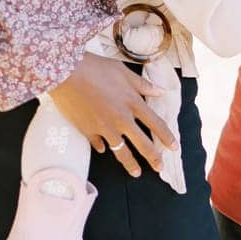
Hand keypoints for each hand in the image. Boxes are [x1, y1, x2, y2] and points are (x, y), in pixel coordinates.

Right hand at [47, 52, 177, 177]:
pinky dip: (102, 147)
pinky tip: (104, 150)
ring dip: (130, 164)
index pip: (156, 124)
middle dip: (153, 158)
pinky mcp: (88, 131)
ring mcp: (105, 128)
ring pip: (122, 151)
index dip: (167, 137)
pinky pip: (99, 144)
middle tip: (159, 168)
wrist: (66, 73)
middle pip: (143, 143)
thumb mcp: (122, 70)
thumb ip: (142, 84)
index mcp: (132, 102)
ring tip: (136, 172)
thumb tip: (160, 91)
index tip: (174, 148)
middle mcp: (121, 119)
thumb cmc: (95, 67)